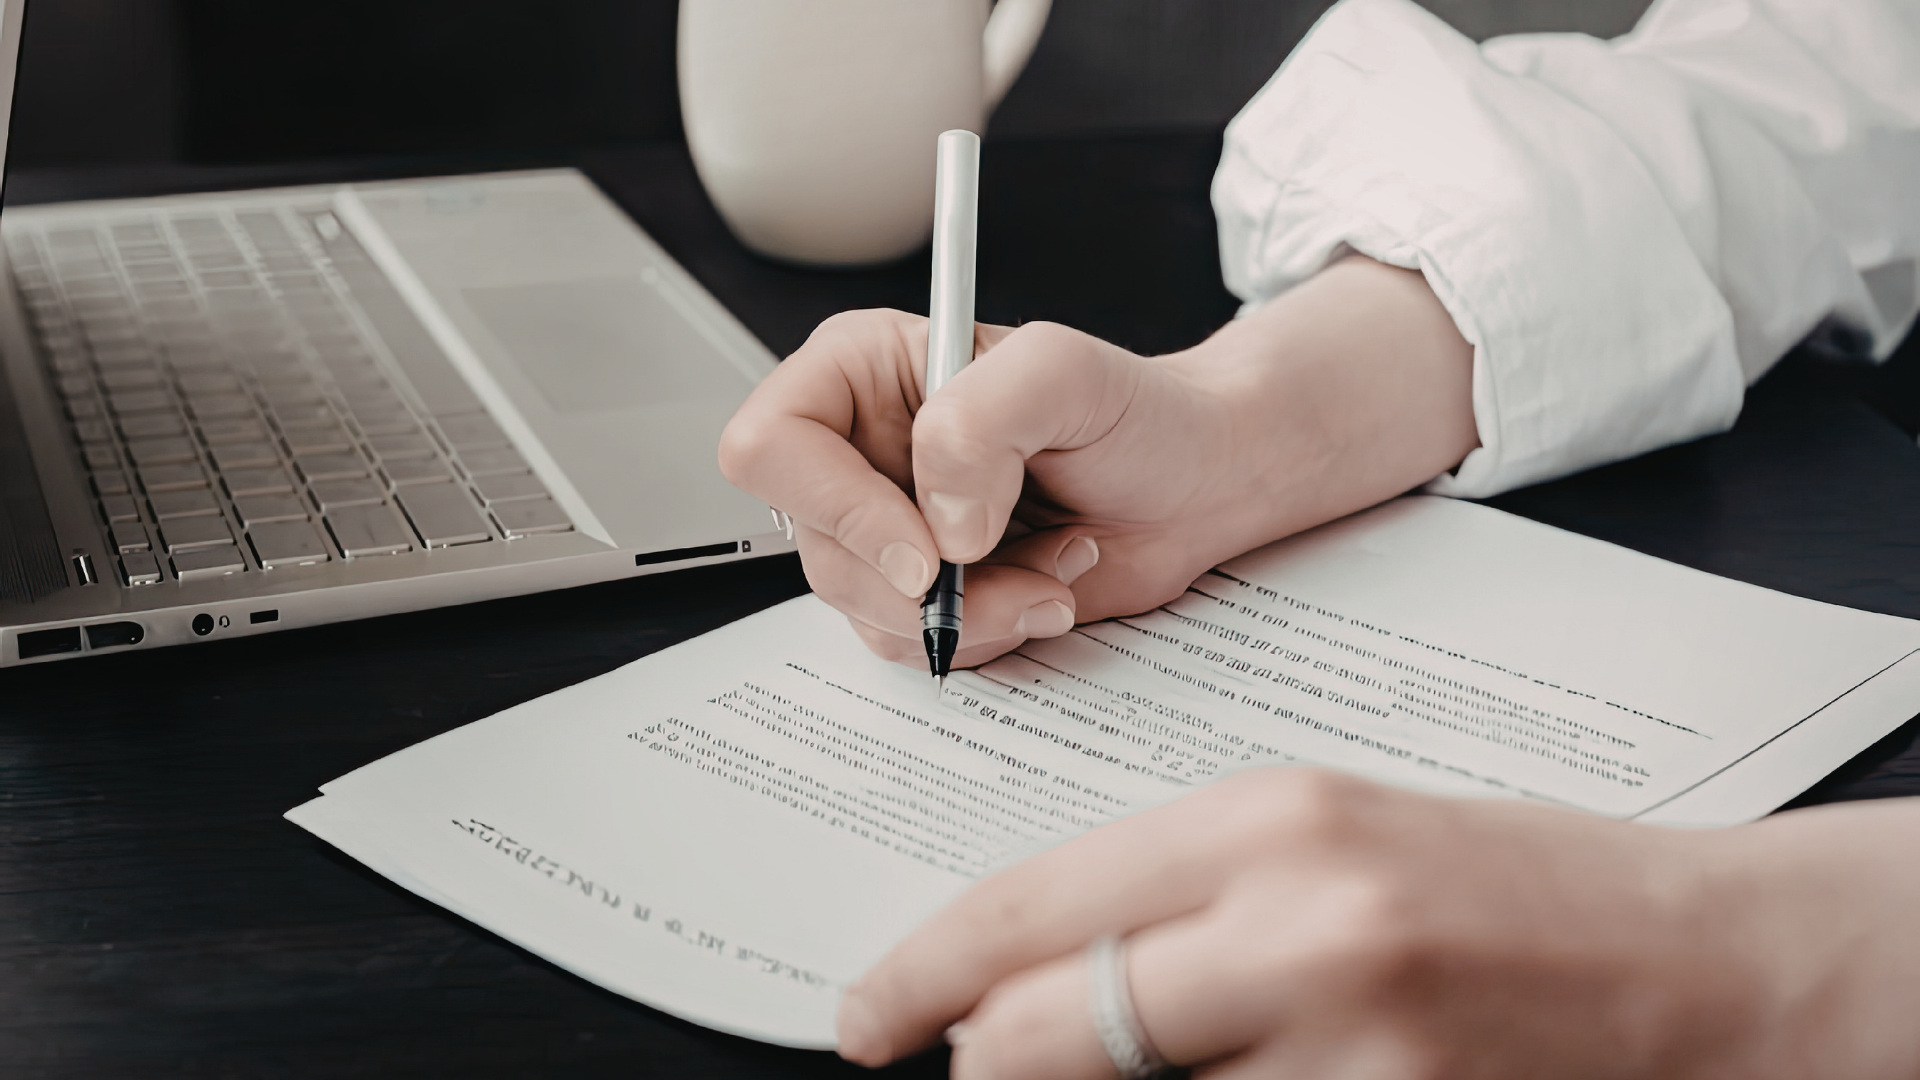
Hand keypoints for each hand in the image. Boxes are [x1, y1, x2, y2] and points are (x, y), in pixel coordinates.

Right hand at [719, 257, 1476, 669]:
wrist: (1197, 483)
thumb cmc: (1140, 414)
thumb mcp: (1066, 374)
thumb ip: (982, 418)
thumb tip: (937, 522)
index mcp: (859, 373)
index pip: (771, 446)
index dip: (835, 509)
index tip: (926, 549)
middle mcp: (859, 451)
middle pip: (817, 546)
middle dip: (924, 581)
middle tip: (1007, 563)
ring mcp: (888, 526)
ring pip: (864, 609)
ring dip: (971, 612)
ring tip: (1050, 563)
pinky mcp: (927, 590)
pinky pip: (914, 644)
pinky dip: (988, 635)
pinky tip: (1044, 586)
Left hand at [836, 770, 1919, 1078]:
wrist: (1695, 952)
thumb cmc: (1508, 880)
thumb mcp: (1327, 839)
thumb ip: (1182, 894)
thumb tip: (1042, 965)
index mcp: (1269, 819)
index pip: (1033, 904)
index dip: (922, 972)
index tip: (866, 1016)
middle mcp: (1299, 926)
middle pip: (1046, 1028)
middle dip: (986, 1062)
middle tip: (967, 1064)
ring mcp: (1352, 1043)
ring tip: (1167, 1060)